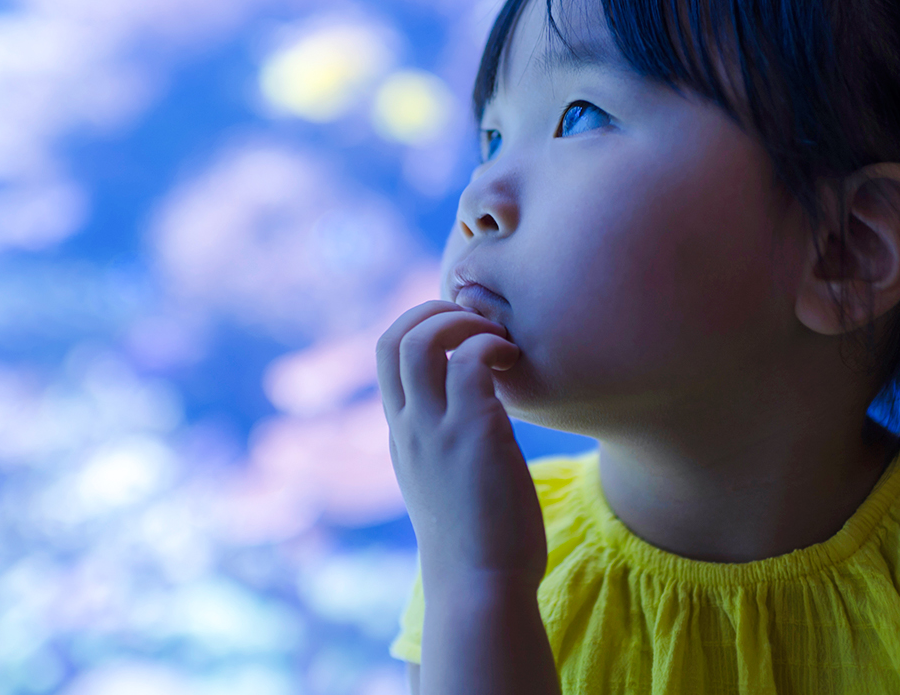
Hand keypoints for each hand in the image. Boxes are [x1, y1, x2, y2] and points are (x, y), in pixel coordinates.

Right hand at [377, 300, 546, 587]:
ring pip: (421, 341)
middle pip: (391, 339)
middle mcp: (408, 428)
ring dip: (461, 324)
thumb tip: (476, 426)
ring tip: (496, 342)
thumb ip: (446, 448)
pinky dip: (490, 347)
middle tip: (477, 326)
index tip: (462, 334)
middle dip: (433, 313)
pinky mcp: (472, 434)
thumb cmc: (477, 542)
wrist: (480, 587)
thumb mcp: (445, 486)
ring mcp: (435, 430)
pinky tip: (514, 364)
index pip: (386, 357)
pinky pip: (470, 363)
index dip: (419, 327)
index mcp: (401, 435)